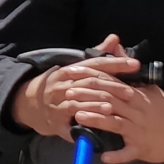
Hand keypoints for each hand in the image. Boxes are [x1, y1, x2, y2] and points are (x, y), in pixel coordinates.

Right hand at [10, 34, 137, 139]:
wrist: (29, 103)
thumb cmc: (59, 85)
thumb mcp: (75, 68)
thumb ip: (97, 55)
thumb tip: (115, 38)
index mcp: (71, 69)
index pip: (97, 63)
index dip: (116, 63)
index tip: (135, 64)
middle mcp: (64, 83)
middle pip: (90, 82)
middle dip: (111, 86)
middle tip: (130, 92)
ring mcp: (58, 101)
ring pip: (79, 100)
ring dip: (96, 103)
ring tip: (112, 106)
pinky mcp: (56, 120)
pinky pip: (69, 121)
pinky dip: (82, 121)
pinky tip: (95, 125)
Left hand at [69, 67, 163, 163]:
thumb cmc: (161, 109)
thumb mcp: (147, 85)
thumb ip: (127, 68)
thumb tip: (115, 46)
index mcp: (136, 95)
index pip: (111, 82)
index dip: (91, 77)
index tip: (73, 74)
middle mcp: (136, 111)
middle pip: (110, 100)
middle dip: (88, 96)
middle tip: (68, 93)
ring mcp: (139, 130)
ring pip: (116, 123)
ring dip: (97, 120)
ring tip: (78, 116)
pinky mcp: (142, 148)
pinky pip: (128, 152)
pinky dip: (117, 155)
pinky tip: (104, 156)